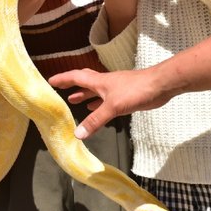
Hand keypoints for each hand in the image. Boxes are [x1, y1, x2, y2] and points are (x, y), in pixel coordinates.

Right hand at [49, 67, 171, 138]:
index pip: (76, 77)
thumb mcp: (112, 107)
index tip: (50, 81)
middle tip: (60, 91)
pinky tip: (95, 110)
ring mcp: (115, 89)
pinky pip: (105, 100)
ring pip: (95, 91)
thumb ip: (95, 120)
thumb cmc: (135, 90)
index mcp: (99, 82)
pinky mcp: (124, 97)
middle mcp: (105, 83)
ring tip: (73, 101)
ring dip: (84, 95)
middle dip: (72, 85)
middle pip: (84, 82)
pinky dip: (97, 104)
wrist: (160, 85)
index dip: (63, 79)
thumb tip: (77, 134)